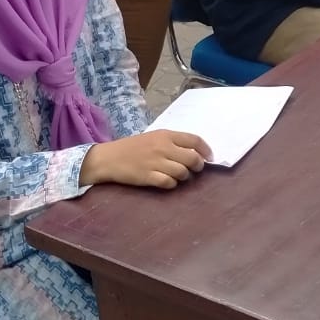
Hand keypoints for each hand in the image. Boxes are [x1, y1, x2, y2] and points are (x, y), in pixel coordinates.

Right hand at [79, 129, 211, 189]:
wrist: (109, 158)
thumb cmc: (133, 147)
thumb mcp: (153, 137)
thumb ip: (172, 142)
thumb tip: (195, 151)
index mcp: (166, 135)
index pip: (195, 140)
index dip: (206, 150)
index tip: (210, 157)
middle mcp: (163, 147)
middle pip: (193, 158)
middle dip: (198, 166)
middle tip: (195, 169)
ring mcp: (156, 162)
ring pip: (183, 172)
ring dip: (183, 176)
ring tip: (177, 175)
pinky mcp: (149, 177)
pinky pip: (170, 183)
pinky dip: (171, 184)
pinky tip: (166, 181)